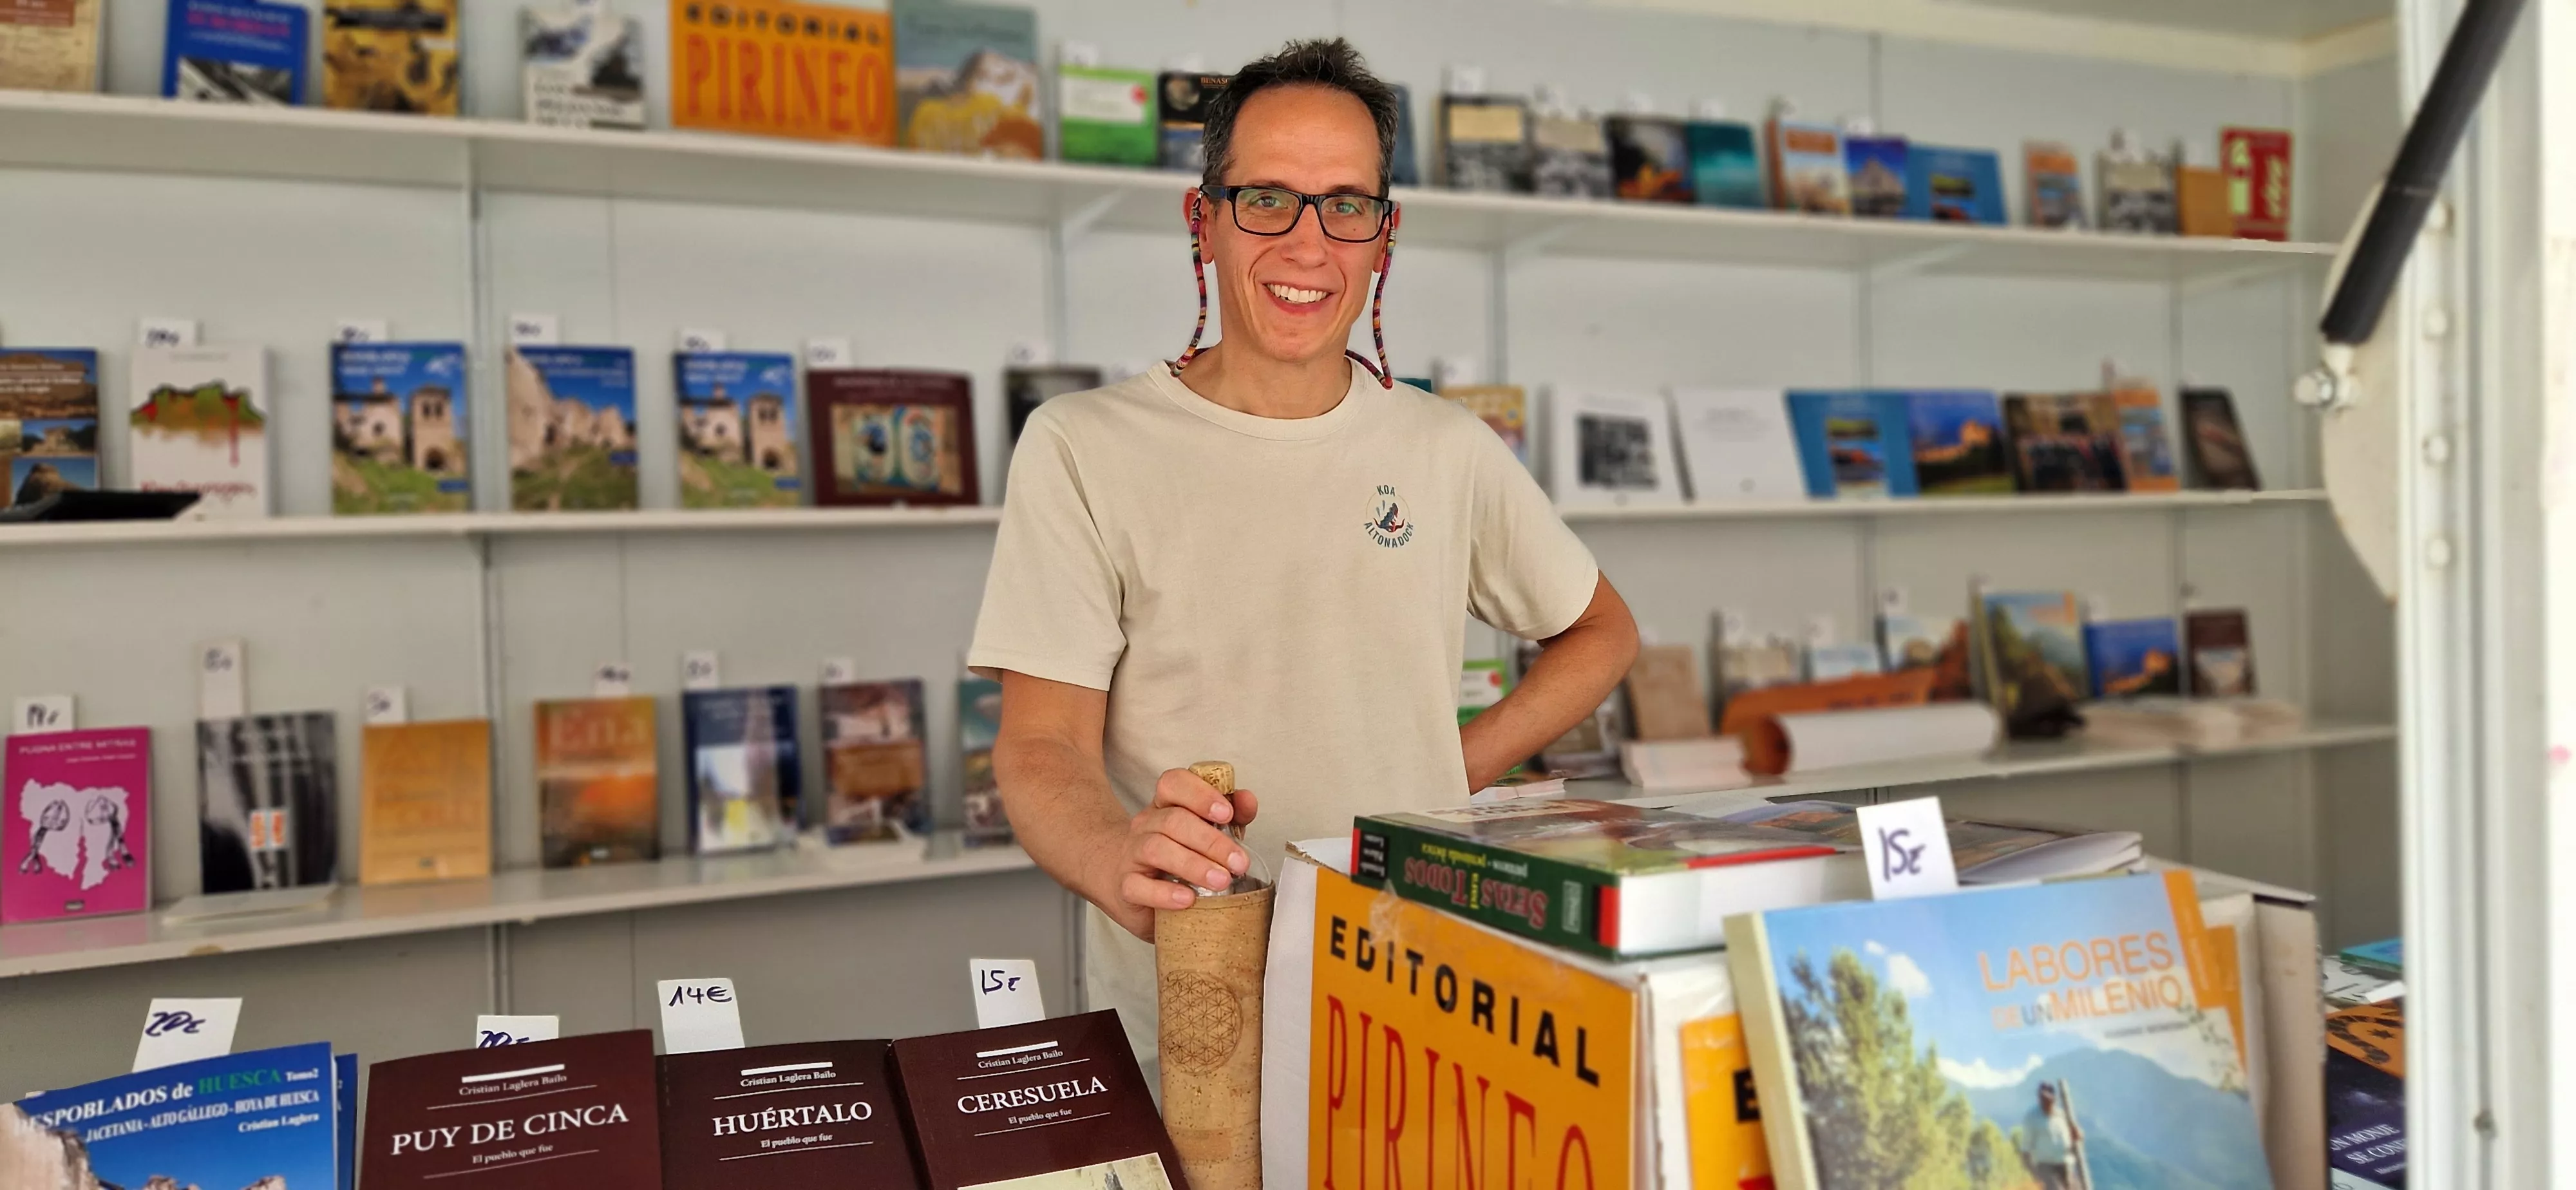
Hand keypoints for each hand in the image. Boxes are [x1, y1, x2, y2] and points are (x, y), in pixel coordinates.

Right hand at [1094, 767, 1260, 941]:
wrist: (1132, 884)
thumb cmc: (1179, 855)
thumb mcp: (1210, 832)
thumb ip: (1232, 815)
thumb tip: (1247, 800)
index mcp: (1166, 805)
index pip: (1174, 783)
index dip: (1200, 794)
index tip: (1226, 813)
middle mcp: (1146, 824)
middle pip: (1173, 821)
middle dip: (1211, 841)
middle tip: (1239, 862)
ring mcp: (1132, 853)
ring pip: (1157, 849)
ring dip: (1193, 865)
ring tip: (1221, 881)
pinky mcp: (1126, 886)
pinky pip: (1139, 886)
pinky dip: (1165, 893)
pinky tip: (1187, 899)